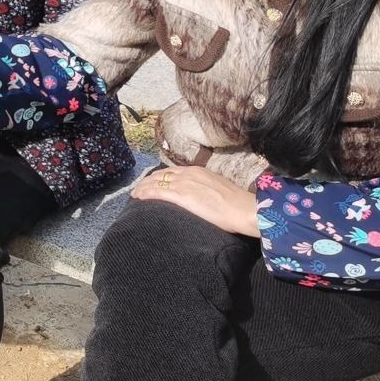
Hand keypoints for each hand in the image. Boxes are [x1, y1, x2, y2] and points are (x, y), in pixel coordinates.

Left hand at [130, 164, 260, 236]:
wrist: (243, 209)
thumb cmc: (236, 204)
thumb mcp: (217, 189)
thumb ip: (205, 189)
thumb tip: (199, 196)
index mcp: (197, 171)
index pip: (171, 171)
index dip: (159, 177)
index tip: (151, 183)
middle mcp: (188, 174)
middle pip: (160, 175)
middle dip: (147, 182)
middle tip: (138, 189)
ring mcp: (184, 183)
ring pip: (155, 182)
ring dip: (143, 188)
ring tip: (135, 195)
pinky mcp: (181, 195)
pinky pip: (157, 192)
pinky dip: (146, 193)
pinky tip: (139, 197)